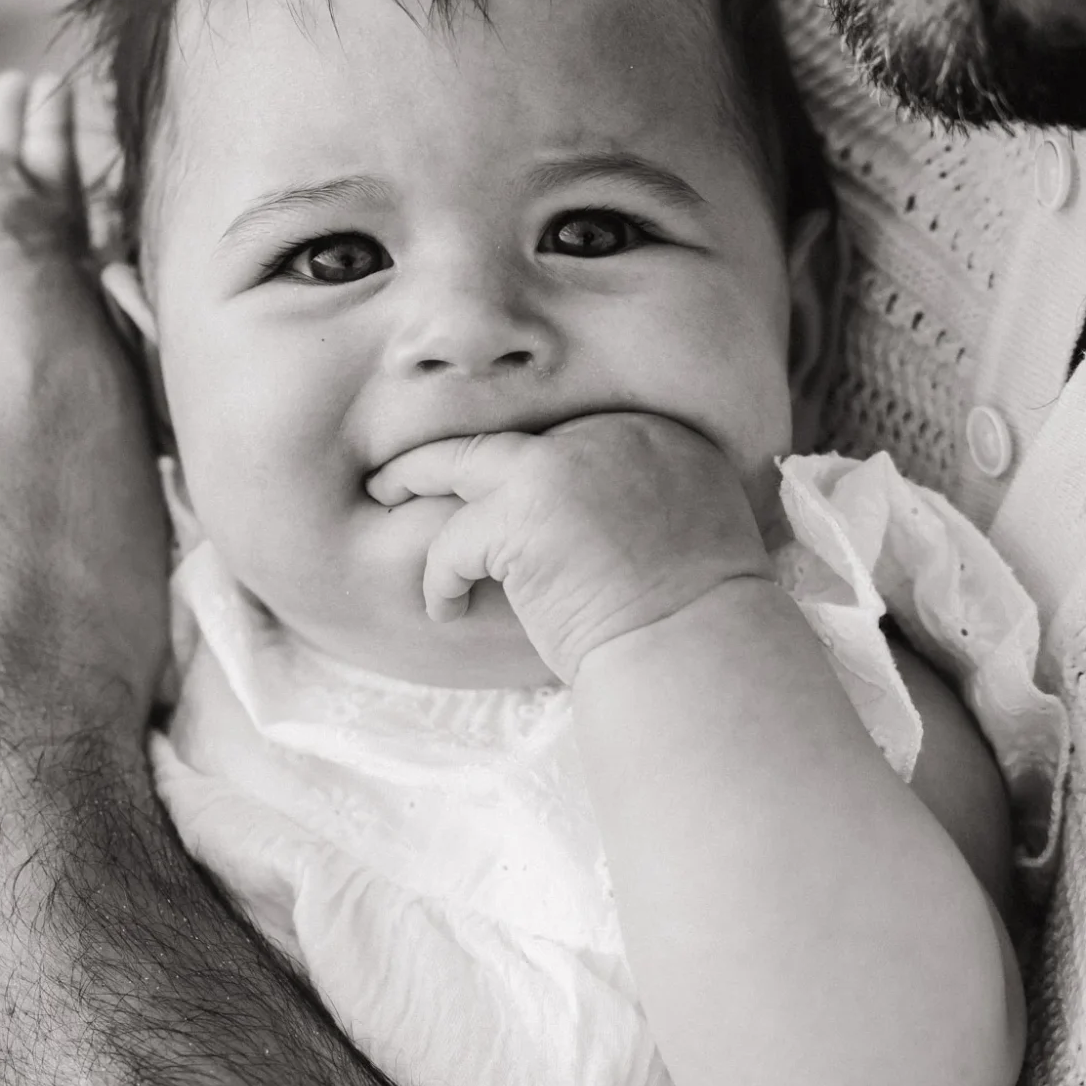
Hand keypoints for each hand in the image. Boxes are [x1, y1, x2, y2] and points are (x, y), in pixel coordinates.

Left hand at [366, 411, 773, 681]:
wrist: (699, 653)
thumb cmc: (697, 624)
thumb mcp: (687, 535)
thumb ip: (640, 503)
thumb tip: (590, 522)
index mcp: (652, 436)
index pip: (564, 433)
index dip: (520, 461)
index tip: (492, 486)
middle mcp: (607, 434)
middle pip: (509, 433)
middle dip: (452, 450)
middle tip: (409, 466)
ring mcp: (561, 466)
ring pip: (461, 461)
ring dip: (413, 478)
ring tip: (385, 497)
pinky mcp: (521, 513)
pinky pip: (453, 539)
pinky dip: (440, 578)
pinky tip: (445, 610)